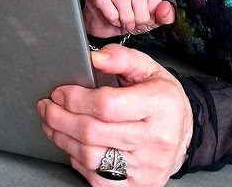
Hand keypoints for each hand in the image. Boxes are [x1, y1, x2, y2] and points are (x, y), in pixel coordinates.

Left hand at [37, 44, 191, 186]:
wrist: (184, 134)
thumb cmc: (163, 101)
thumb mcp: (149, 69)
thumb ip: (121, 58)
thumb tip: (95, 57)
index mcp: (159, 106)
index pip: (106, 105)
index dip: (75, 98)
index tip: (59, 92)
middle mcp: (155, 139)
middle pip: (92, 132)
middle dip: (60, 118)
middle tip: (47, 107)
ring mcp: (146, 166)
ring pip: (91, 157)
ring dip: (63, 139)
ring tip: (53, 124)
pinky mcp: (138, 185)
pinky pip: (98, 179)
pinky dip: (78, 162)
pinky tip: (72, 146)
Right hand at [83, 0, 174, 36]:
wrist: (104, 24)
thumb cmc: (129, 15)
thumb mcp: (151, 17)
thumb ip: (163, 14)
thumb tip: (166, 10)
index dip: (154, 2)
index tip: (150, 15)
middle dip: (139, 13)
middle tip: (137, 23)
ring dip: (126, 14)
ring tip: (127, 23)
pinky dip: (112, 14)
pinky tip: (115, 19)